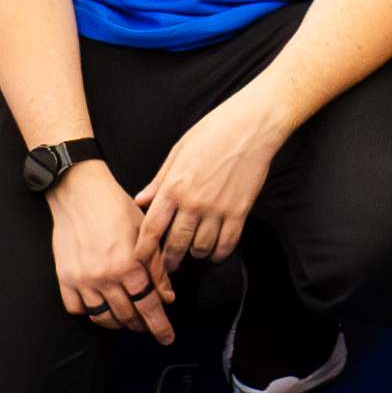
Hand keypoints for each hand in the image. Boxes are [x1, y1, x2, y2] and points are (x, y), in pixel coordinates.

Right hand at [49, 166, 172, 339]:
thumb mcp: (145, 232)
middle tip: (148, 326)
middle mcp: (105, 277)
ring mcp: (83, 280)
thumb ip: (156, 267)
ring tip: (126, 319)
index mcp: (129, 265)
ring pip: (102, 318)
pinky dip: (89, 313)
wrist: (79, 193)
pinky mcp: (64, 278)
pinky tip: (99, 307)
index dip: (160, 326)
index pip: (149, 306)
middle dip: (141, 326)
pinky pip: (77, 309)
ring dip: (117, 323)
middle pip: (127, 316)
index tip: (167, 338)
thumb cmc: (115, 207)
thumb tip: (167, 297)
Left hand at [133, 90, 291, 263]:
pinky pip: (227, 243)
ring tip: (193, 254)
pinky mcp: (240, 211)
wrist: (250, 126)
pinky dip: (219, 253)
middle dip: (168, 260)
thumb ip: (159, 181)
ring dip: (195, 255)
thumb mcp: (178, 152)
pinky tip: (215, 252)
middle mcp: (193, 202)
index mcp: (173, 186)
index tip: (141, 260)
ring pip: (201, 248)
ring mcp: (218, 209)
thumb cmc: (212, 132)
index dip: (144, 250)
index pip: (152, 228)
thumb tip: (140, 200)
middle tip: (168, 266)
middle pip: (175, 244)